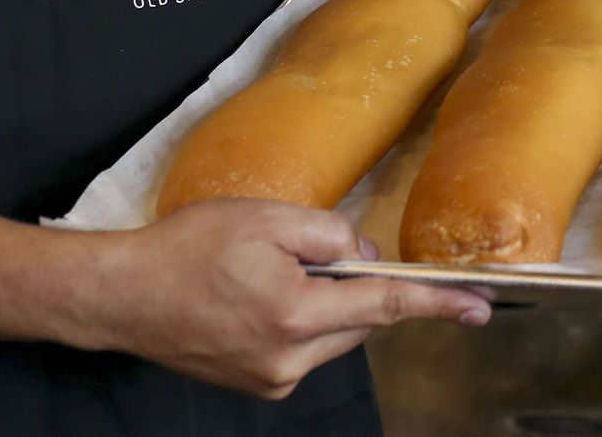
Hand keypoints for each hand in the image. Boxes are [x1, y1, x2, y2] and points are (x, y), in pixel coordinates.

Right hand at [87, 198, 488, 399]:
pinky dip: (297, 319)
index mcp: (296, 313)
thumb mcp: (266, 218)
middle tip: (300, 253)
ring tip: (264, 274)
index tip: (478, 307)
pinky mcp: (258, 384)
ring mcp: (273, 378)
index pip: (384, 307)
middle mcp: (290, 358)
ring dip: (321, 303)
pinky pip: (303, 347)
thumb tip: (364, 258)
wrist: (124, 296)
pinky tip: (254, 297)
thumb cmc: (187, 249)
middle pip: (357, 319)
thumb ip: (328, 234)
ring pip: (331, 334)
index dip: (435, 304)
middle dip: (349, 285)